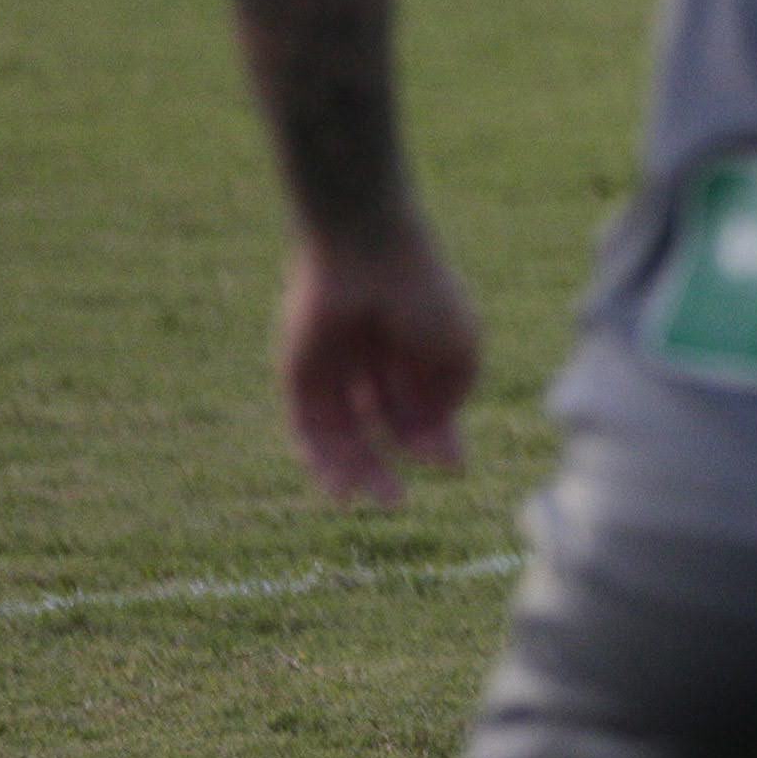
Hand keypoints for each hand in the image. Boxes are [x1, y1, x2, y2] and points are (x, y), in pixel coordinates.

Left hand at [274, 228, 477, 504]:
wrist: (366, 255)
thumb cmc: (422, 295)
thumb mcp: (457, 348)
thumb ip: (453, 394)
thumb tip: (442, 441)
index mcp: (414, 356)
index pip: (421, 412)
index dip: (435, 442)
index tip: (452, 466)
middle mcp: (373, 369)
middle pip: (380, 429)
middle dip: (390, 465)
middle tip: (399, 502)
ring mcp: (335, 374)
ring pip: (343, 435)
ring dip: (357, 471)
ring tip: (375, 499)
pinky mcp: (299, 377)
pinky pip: (307, 426)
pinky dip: (321, 458)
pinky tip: (340, 484)